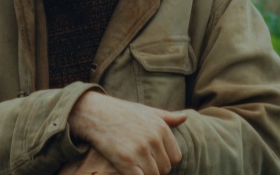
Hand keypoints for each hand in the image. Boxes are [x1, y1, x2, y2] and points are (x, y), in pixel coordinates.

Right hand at [68, 92, 185, 174]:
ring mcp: (139, 150)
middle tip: (141, 163)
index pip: (175, 157)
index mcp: (160, 128)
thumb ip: (167, 117)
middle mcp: (153, 139)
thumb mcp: (145, 110)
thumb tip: (185, 117)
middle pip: (165, 168)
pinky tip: (129, 170)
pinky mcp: (126, 161)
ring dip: (146, 174)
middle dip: (155, 169)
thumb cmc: (120, 112)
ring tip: (135, 166)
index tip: (153, 158)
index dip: (165, 160)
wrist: (94, 113)